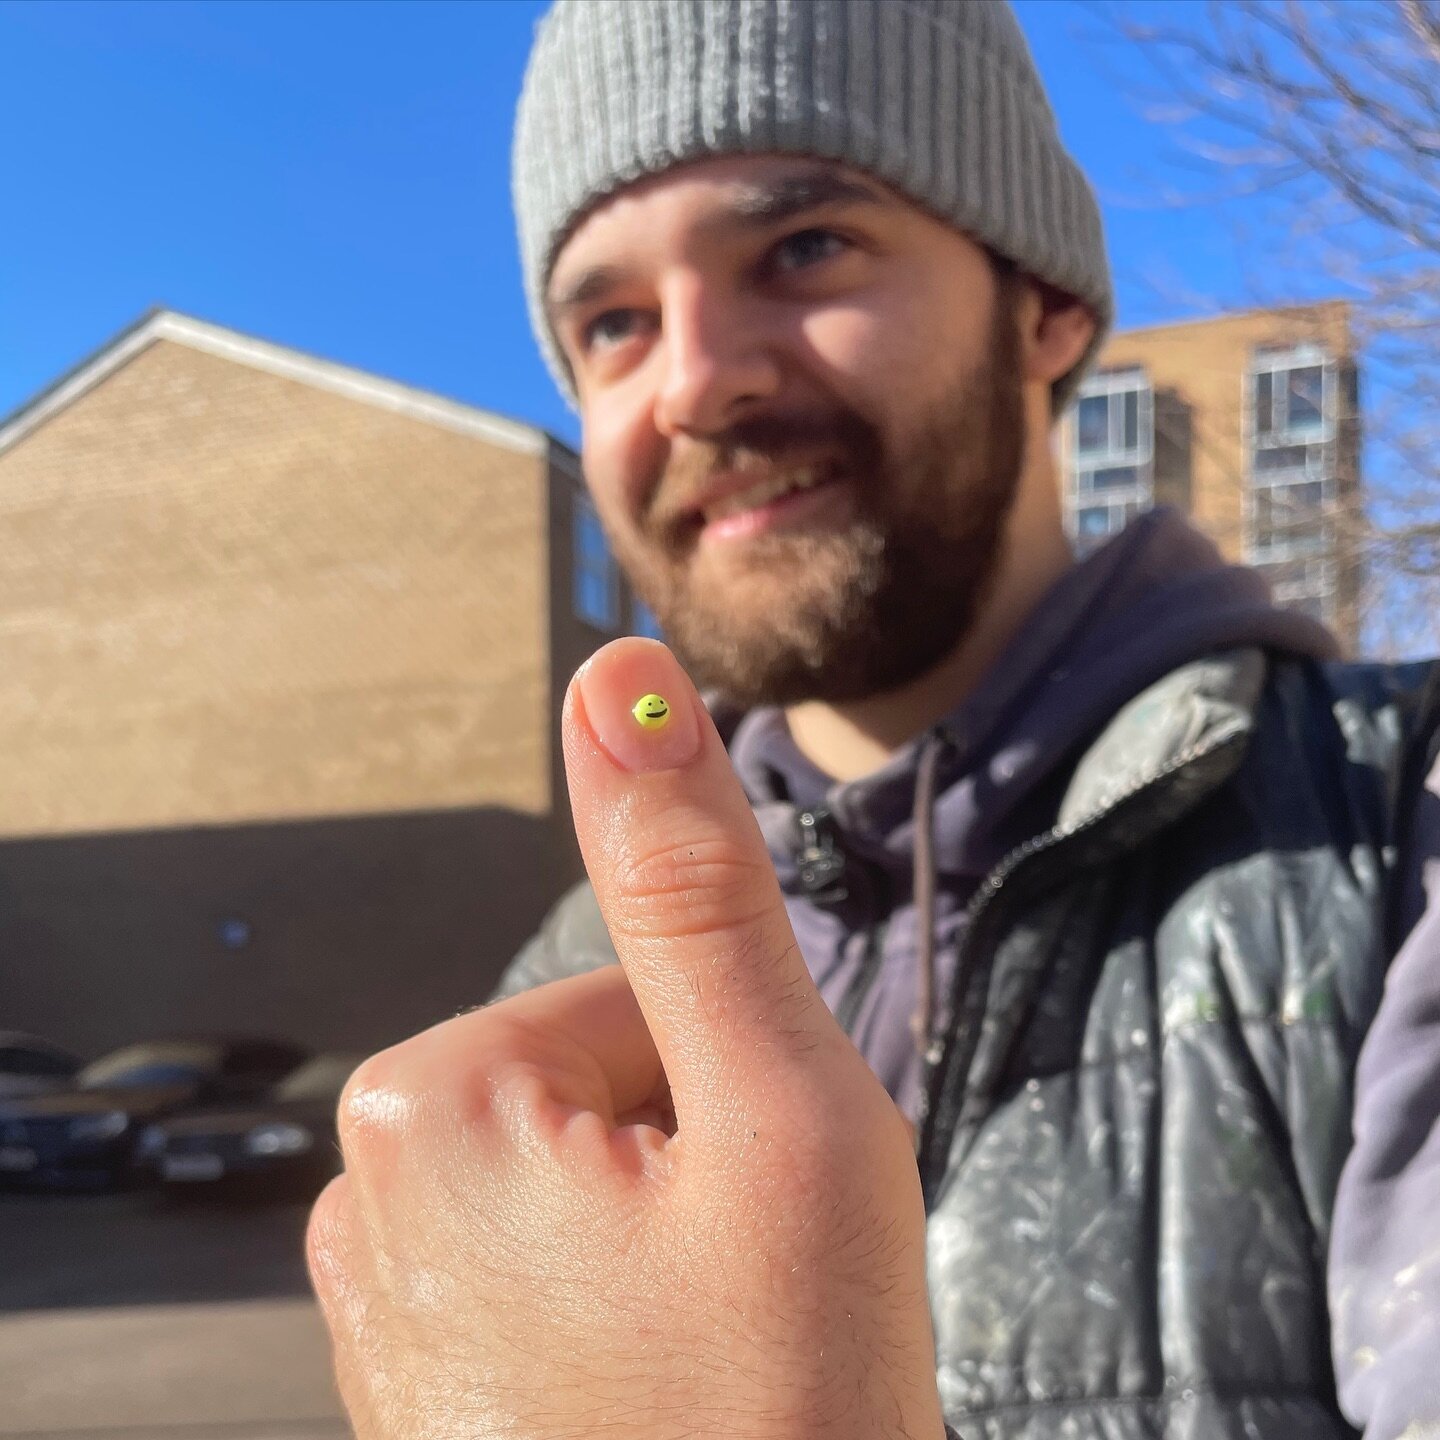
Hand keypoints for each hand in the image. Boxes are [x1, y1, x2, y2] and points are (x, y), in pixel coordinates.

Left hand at [307, 638, 944, 1439]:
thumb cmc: (789, 1412)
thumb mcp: (778, 1111)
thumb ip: (693, 885)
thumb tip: (619, 680)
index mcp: (428, 1107)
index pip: (638, 1001)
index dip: (740, 1092)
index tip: (759, 1215)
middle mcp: (367, 1193)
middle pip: (606, 1082)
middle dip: (705, 1158)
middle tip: (749, 1293)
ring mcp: (385, 1292)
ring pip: (595, 1169)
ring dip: (680, 1227)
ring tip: (717, 1350)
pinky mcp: (421, 1364)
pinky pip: (560, 1255)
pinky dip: (633, 1295)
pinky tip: (667, 1387)